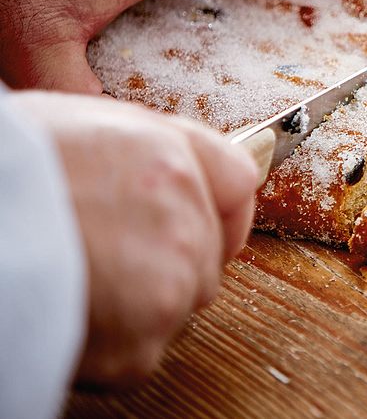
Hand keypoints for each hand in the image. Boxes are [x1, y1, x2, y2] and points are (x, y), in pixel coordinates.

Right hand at [12, 91, 259, 384]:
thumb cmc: (6, 169)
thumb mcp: (82, 124)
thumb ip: (149, 150)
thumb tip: (177, 170)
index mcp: (168, 161)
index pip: (238, 184)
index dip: (218, 205)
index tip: (204, 221)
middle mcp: (183, 219)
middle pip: (208, 253)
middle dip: (169, 260)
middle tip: (103, 256)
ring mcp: (168, 283)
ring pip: (179, 303)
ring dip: (141, 304)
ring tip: (77, 282)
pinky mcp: (141, 341)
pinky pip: (141, 350)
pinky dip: (110, 345)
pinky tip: (69, 311)